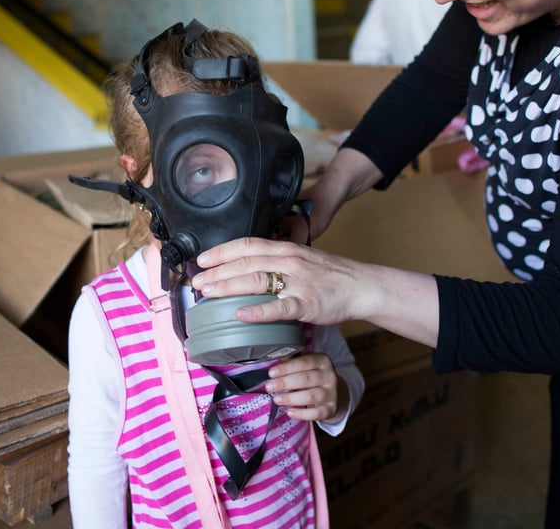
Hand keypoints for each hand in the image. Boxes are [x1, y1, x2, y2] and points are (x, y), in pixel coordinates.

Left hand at [194, 236, 441, 347]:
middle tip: (197, 282)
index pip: (247, 245)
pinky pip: (279, 307)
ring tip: (209, 293)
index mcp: (286, 249)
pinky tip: (241, 315)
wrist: (361, 286)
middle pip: (246, 262)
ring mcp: (298, 282)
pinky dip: (258, 311)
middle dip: (218, 272)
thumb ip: (277, 260)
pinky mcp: (307, 304)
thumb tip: (249, 266)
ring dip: (228, 287)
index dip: (222, 251)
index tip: (202, 259)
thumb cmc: (330, 275)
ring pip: (256, 281)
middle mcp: (289, 261)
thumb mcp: (302, 258)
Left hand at [265, 353, 344, 422]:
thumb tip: (272, 359)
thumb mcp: (306, 366)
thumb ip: (292, 362)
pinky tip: (290, 412)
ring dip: (291, 398)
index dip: (287, 368)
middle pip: (306, 379)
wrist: (333, 393)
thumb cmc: (313, 377)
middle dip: (285, 383)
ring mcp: (331, 393)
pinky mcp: (331, 409)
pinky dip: (302, 414)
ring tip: (277, 399)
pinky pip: (316, 413)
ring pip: (311, 396)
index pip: (304, 362)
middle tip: (269, 387)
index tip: (271, 373)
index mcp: (322, 361)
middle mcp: (329, 376)